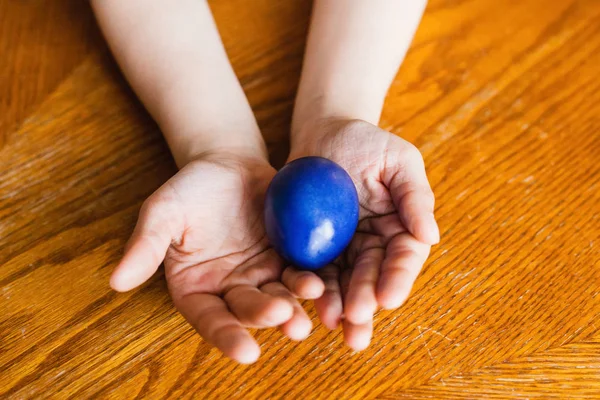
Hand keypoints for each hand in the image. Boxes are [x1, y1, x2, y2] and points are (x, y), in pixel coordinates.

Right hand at [110, 150, 323, 362]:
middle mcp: (230, 288)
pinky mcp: (287, 256)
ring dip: (293, 307)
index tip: (245, 351)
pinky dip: (310, 280)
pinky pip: (300, 271)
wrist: (227, 163)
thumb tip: (116, 282)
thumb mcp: (163, 211)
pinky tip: (320, 283)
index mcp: (196, 288)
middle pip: (248, 310)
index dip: (226, 336)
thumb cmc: (190, 188)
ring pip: (278, 297)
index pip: (210, 319)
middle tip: (282, 316)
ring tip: (305, 313)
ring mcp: (262, 274)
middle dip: (265, 316)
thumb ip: (145, 246)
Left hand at [289, 118, 438, 350]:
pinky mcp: (311, 246)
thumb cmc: (365, 141)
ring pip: (342, 282)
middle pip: (371, 278)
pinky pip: (312, 270)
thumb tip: (431, 236)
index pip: (402, 257)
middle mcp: (372, 244)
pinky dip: (311, 289)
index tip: (388, 299)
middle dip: (364, 301)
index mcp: (398, 227)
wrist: (322, 133)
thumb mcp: (397, 160)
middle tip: (356, 324)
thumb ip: (415, 196)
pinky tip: (307, 305)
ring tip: (331, 324)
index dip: (397, 279)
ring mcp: (341, 248)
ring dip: (338, 305)